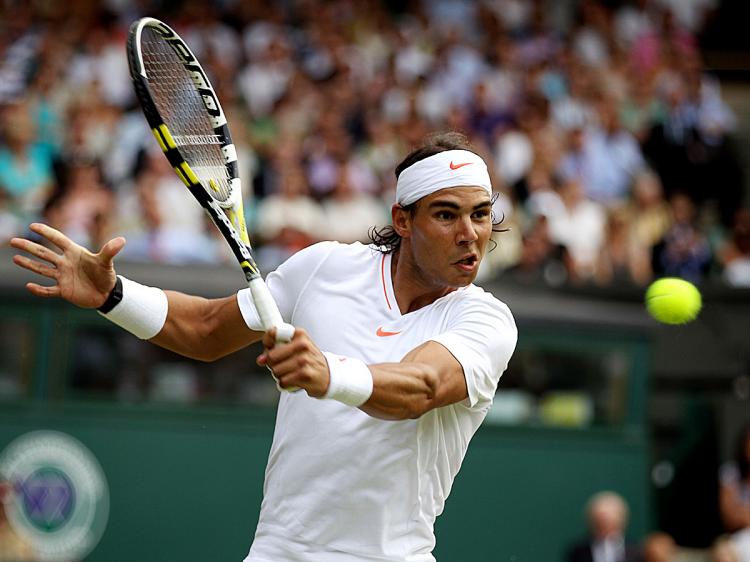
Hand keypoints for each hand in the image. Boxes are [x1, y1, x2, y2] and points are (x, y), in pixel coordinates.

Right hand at [10, 223, 125, 308]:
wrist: (107, 294)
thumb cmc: (106, 275)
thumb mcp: (107, 263)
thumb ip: (110, 251)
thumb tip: (122, 240)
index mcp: (74, 253)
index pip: (58, 239)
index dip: (46, 232)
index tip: (33, 226)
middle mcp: (65, 263)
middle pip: (44, 253)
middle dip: (29, 247)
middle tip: (13, 241)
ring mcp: (63, 277)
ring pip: (42, 269)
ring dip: (29, 264)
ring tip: (15, 259)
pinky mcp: (63, 291)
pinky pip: (48, 290)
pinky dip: (39, 290)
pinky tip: (29, 286)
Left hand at [257, 327, 329, 396]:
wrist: (329, 375)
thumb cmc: (308, 360)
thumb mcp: (295, 348)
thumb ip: (275, 349)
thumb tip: (260, 360)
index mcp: (299, 334)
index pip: (273, 333)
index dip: (268, 344)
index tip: (271, 349)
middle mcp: (302, 345)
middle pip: (271, 356)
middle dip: (273, 364)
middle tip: (283, 365)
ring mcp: (304, 360)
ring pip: (276, 371)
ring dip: (280, 376)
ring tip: (290, 373)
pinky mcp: (305, 375)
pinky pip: (283, 382)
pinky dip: (285, 384)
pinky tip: (294, 381)